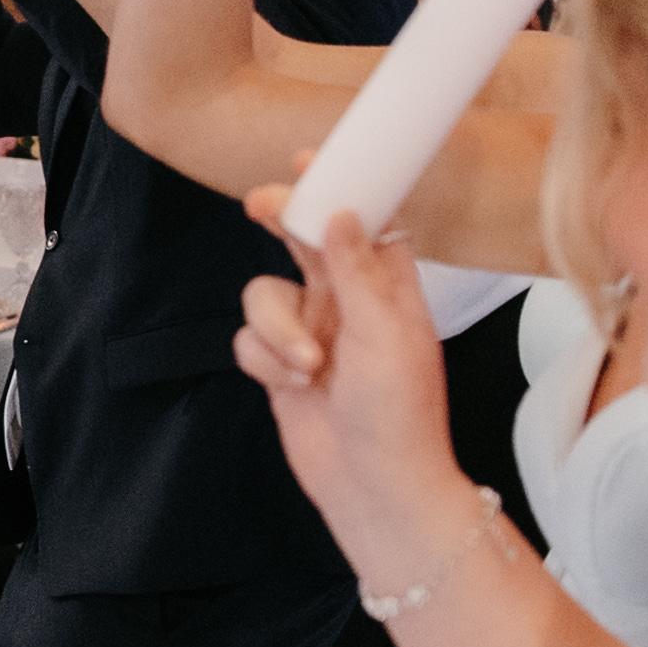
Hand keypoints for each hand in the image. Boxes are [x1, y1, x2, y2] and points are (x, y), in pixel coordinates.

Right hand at [230, 193, 462, 555]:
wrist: (375, 487)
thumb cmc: (400, 414)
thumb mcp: (386, 332)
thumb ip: (356, 269)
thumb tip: (342, 211)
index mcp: (387, 287)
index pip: (361, 220)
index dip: (336, 188)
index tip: (309, 159)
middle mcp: (346, 303)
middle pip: (303, 241)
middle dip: (282, 223)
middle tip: (262, 206)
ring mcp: (310, 333)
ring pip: (264, 293)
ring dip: (279, 327)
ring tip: (309, 365)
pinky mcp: (278, 366)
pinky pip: (248, 340)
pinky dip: (266, 361)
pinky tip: (293, 386)